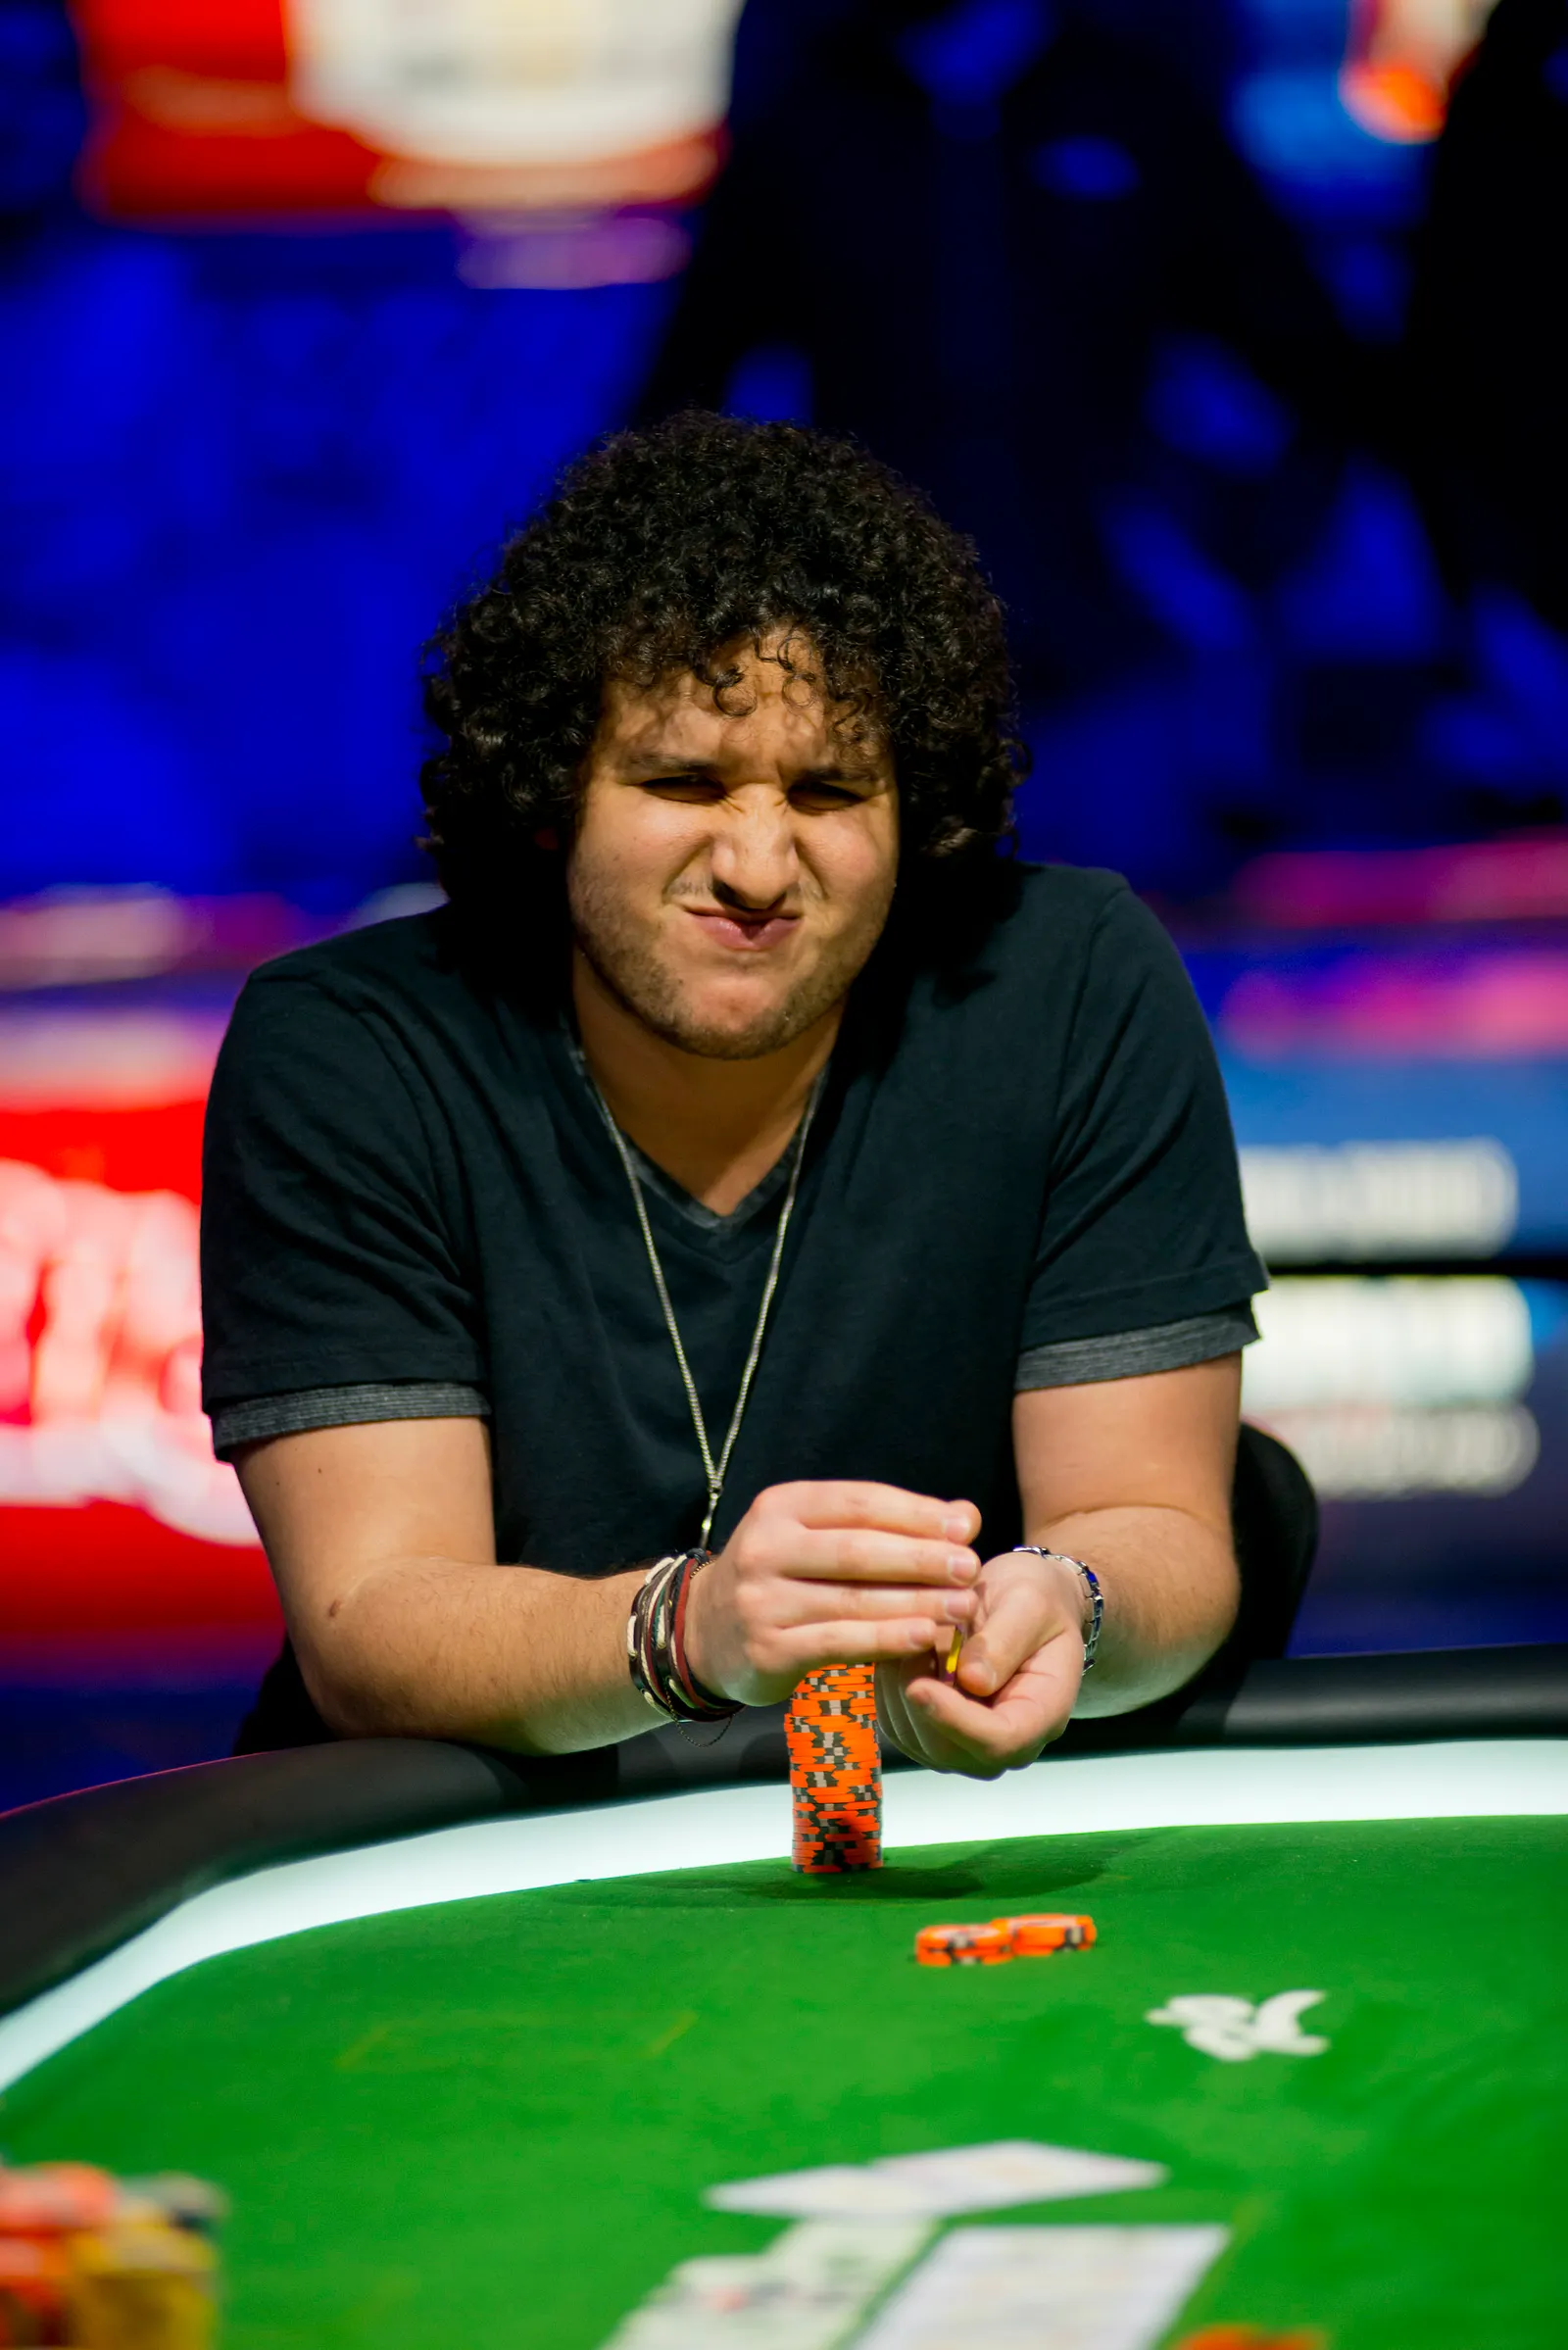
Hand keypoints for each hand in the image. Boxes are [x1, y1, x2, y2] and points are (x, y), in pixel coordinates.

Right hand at [683, 1480, 982, 1706]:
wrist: (704, 1631)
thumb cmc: (782, 1575)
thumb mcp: (818, 1535)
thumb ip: (886, 1525)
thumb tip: (966, 1515)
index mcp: (781, 1507)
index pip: (859, 1502)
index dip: (916, 1513)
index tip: (966, 1525)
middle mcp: (766, 1548)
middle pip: (857, 1550)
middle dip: (921, 1558)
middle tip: (969, 1566)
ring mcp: (762, 1601)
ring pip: (852, 1600)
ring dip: (915, 1603)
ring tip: (962, 1606)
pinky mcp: (768, 1649)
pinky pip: (838, 1643)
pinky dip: (886, 1640)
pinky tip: (924, 1637)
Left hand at [876, 1547, 1085, 1777]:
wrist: (1023, 1605)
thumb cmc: (1036, 1599)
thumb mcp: (1029, 1603)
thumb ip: (1005, 1641)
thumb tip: (972, 1681)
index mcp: (1044, 1713)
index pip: (1001, 1740)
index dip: (956, 1720)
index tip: (919, 1686)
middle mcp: (1008, 1743)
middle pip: (950, 1749)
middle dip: (918, 1696)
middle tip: (911, 1637)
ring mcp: (969, 1743)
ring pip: (916, 1739)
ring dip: (898, 1688)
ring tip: (911, 1635)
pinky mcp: (935, 1733)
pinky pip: (898, 1724)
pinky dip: (888, 1687)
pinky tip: (900, 1650)